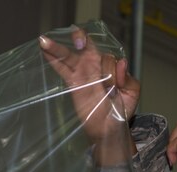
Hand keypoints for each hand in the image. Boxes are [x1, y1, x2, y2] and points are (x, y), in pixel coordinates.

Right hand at [39, 27, 139, 143]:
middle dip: (79, 38)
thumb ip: (128, 78)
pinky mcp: (73, 83)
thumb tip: (121, 63)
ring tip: (44, 41)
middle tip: (77, 39)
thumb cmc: (122, 108)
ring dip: (57, 47)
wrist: (110, 127)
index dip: (107, 62)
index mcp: (110, 65)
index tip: (107, 69)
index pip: (106, 55)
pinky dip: (53, 60)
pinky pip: (62, 69)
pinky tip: (44, 51)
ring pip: (69, 56)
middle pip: (84, 46)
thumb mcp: (132, 92)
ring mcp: (82, 73)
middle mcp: (95, 66)